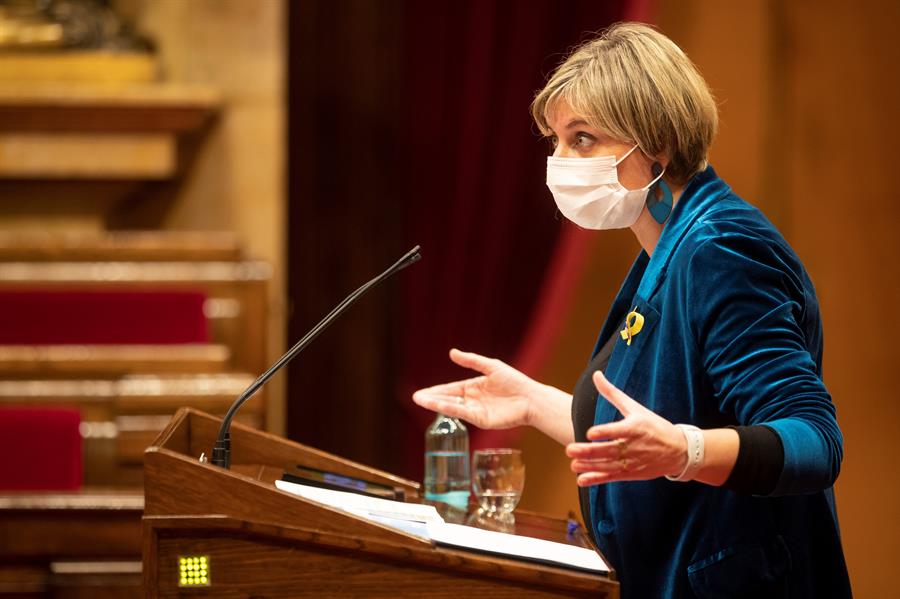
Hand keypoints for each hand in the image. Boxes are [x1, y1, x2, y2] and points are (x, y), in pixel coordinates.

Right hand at [412, 349, 538, 429]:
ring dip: (436, 404)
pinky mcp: (482, 420)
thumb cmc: (514, 381)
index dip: (436, 391)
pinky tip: (439, 406)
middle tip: (415, 398)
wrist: (531, 398)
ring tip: (421, 401)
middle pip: (448, 399)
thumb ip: (471, 360)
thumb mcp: (491, 366)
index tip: (421, 393)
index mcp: (474, 387)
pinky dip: (450, 409)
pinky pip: (463, 413)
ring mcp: (477, 411)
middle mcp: (473, 400)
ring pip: (452, 407)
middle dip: (432, 399)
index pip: (451, 389)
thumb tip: (452, 352)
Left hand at [566, 371, 686, 485]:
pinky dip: (597, 479)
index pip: (618, 431)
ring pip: (608, 465)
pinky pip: (612, 477)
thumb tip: (596, 374)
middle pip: (609, 450)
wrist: (680, 451)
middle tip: (570, 449)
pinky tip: (582, 479)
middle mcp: (634, 446)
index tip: (590, 433)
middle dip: (589, 452)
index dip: (604, 433)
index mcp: (635, 427)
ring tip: (573, 464)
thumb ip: (612, 393)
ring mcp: (633, 462)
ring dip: (590, 466)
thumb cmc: (654, 425)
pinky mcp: (632, 474)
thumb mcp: (635, 407)